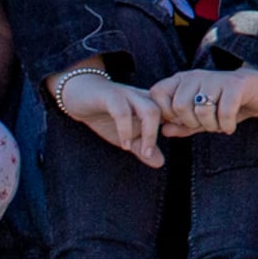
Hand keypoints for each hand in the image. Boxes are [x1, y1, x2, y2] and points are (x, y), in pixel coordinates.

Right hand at [50, 67, 164, 165]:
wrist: (79, 96)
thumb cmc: (106, 116)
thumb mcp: (126, 136)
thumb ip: (141, 148)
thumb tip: (161, 163)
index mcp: (151, 103)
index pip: (174, 114)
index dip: (178, 129)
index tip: (168, 147)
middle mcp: (143, 97)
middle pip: (165, 111)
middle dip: (161, 134)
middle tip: (149, 154)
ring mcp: (128, 95)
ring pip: (149, 110)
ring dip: (148, 133)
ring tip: (142, 152)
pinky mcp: (110, 96)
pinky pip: (123, 111)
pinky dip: (126, 129)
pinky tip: (124, 144)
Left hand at [149, 63, 257, 138]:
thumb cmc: (227, 104)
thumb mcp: (202, 117)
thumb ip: (182, 125)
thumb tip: (163, 131)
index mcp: (183, 80)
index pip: (158, 94)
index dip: (166, 113)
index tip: (183, 121)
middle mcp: (197, 75)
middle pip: (179, 107)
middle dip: (193, 124)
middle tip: (207, 125)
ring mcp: (216, 78)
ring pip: (201, 111)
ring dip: (212, 126)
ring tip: (220, 125)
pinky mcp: (236, 84)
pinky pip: (224, 112)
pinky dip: (226, 125)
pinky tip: (230, 126)